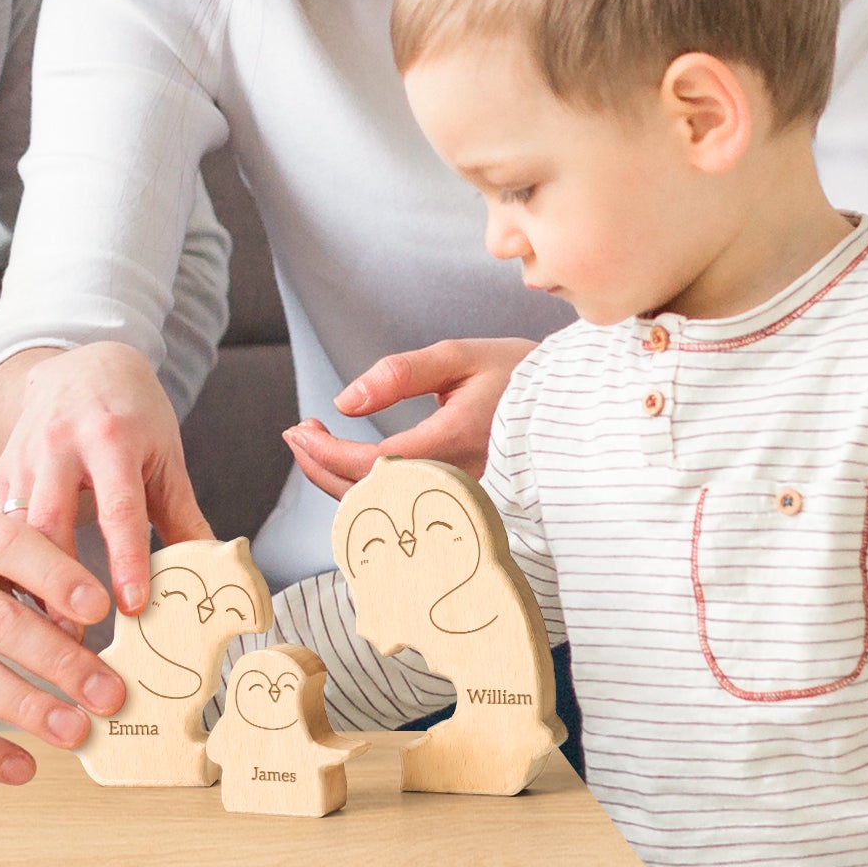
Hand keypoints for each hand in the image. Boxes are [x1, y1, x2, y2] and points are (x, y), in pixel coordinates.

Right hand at [0, 342, 211, 617]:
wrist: (83, 366)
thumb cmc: (132, 414)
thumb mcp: (164, 454)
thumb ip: (183, 513)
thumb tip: (213, 568)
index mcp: (111, 437)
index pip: (120, 507)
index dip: (127, 559)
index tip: (134, 607)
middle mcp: (60, 444)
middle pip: (51, 522)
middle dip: (59, 582)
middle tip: (76, 637)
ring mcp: (24, 457)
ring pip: (17, 530)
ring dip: (29, 583)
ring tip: (48, 631)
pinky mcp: (1, 469)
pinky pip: (1, 527)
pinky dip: (11, 566)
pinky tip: (21, 602)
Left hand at [282, 337, 536, 497]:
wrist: (571, 406)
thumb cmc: (517, 374)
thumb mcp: (458, 357)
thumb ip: (399, 375)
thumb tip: (344, 402)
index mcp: (454, 442)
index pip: (372, 465)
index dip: (326, 452)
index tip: (299, 427)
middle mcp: (457, 482)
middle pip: (370, 496)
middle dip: (320, 466)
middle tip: (296, 433)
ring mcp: (462, 500)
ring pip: (385, 509)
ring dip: (338, 480)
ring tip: (313, 443)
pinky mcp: (462, 505)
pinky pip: (405, 510)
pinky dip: (367, 491)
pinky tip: (349, 465)